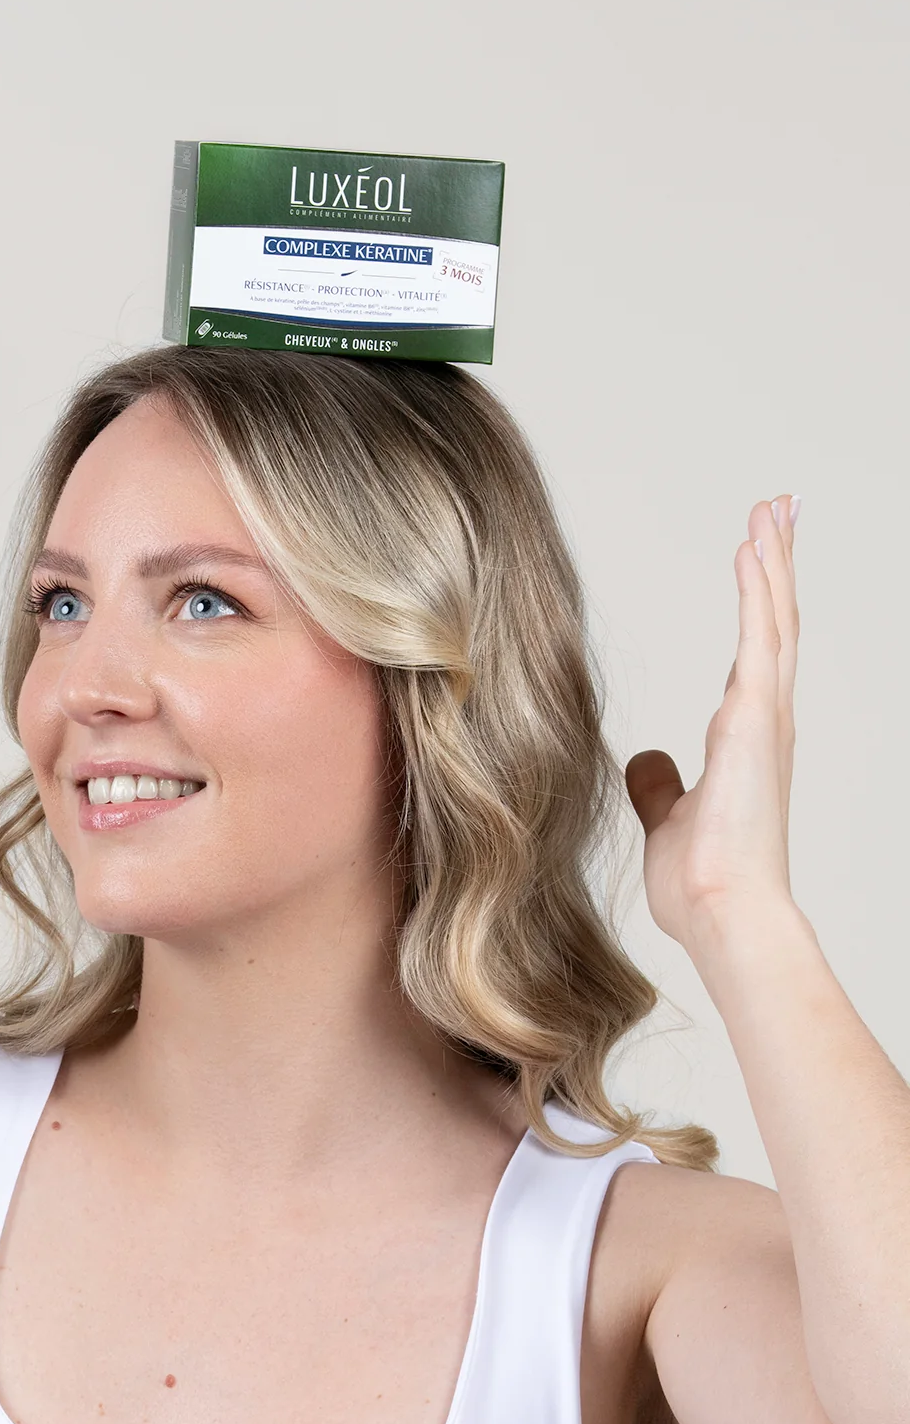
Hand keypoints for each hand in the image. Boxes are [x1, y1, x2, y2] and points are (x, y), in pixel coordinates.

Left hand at [626, 494, 800, 955]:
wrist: (724, 913)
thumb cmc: (704, 881)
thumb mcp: (668, 819)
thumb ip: (660, 785)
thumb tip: (645, 759)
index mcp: (746, 739)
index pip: (754, 654)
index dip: (759, 604)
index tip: (757, 558)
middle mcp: (765, 722)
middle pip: (775, 624)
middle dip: (776, 565)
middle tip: (778, 510)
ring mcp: (766, 718)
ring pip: (775, 620)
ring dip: (773, 561)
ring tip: (772, 509)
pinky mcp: (757, 722)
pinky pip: (759, 639)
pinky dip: (757, 590)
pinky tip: (752, 549)